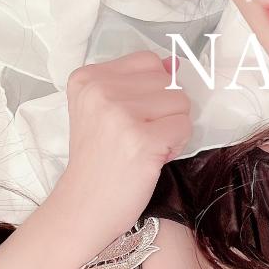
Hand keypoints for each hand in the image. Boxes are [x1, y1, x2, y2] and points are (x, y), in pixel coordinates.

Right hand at [62, 51, 189, 231]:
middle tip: (139, 137)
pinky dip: (176, 144)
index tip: (134, 116)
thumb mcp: (106, 111)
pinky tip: (153, 157)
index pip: (149, 61)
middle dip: (165, 110)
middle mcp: (100, 91)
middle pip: (168, 81)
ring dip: (172, 127)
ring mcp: (120, 114)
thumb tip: (175, 64)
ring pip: (181, 102)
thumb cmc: (99, 161)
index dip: (154, 90)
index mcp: (88, 78)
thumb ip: (139, 83)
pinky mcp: (141, 140)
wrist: (83, 207)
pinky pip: (184, 126)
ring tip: (146, 147)